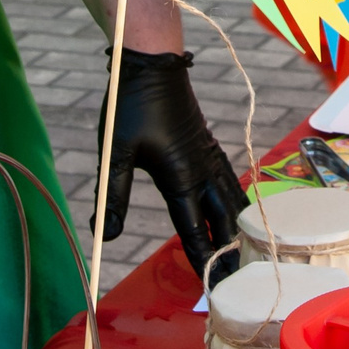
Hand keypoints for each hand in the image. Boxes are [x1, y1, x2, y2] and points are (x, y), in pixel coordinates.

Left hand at [101, 48, 248, 285]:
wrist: (154, 64)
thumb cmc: (132, 106)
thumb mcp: (117, 154)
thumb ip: (114, 198)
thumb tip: (105, 237)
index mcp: (181, 177)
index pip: (194, 229)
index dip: (201, 257)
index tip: (211, 284)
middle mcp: (202, 170)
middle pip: (224, 219)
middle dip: (230, 249)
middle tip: (234, 277)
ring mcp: (210, 156)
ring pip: (234, 200)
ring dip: (237, 227)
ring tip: (242, 251)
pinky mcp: (209, 145)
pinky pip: (231, 182)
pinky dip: (237, 203)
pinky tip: (236, 209)